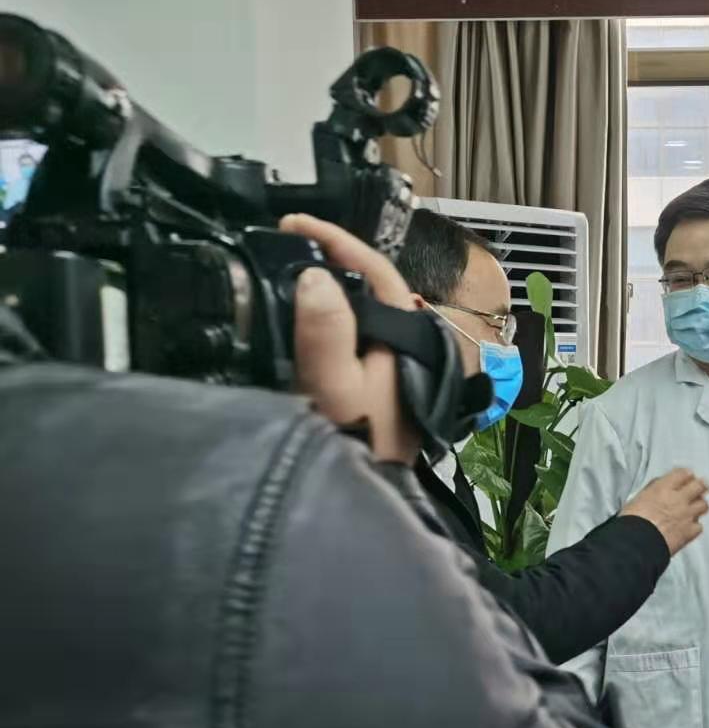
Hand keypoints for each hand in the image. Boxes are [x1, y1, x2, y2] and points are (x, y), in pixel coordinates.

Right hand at [281, 213, 420, 463]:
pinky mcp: (376, 393)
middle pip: (371, 290)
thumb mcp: (336, 389)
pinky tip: (297, 328)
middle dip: (331, 262)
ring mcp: (393, 372)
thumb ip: (327, 332)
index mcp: (406, 338)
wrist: (368, 504)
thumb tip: (313, 277)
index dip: (338, 240)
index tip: (294, 223)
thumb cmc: (357, 449)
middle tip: (283, 245)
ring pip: (362, 316)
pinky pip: (351, 342)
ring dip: (328, 293)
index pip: (378, 270)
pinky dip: (325, 325)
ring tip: (284, 276)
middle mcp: (406, 349)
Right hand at [621, 468, 708, 555]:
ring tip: (697, 507)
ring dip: (700, 505)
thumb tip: (657, 487)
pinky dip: (696, 526)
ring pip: (703, 505)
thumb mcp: (637, 498)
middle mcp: (678, 499)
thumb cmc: (632, 522)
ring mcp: (686, 515)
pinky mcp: (689, 532)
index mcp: (663, 488)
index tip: (687, 476)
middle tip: (700, 487)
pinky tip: (690, 527)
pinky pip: (699, 526)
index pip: (683, 473)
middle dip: (700, 486)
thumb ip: (652, 490)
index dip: (686, 475)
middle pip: (699, 485)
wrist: (638, 543)